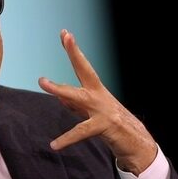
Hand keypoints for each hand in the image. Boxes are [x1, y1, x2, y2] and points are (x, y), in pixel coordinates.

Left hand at [38, 30, 156, 174]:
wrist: (135, 141)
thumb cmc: (109, 124)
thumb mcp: (90, 112)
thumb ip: (75, 105)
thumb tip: (60, 99)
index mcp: (95, 89)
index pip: (82, 66)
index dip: (73, 50)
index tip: (65, 33)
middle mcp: (99, 95)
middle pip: (85, 70)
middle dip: (75, 53)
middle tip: (67, 37)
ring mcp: (102, 109)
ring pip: (78, 97)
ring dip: (59, 89)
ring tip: (42, 82)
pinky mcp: (103, 126)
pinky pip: (81, 132)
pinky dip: (67, 139)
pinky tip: (54, 145)